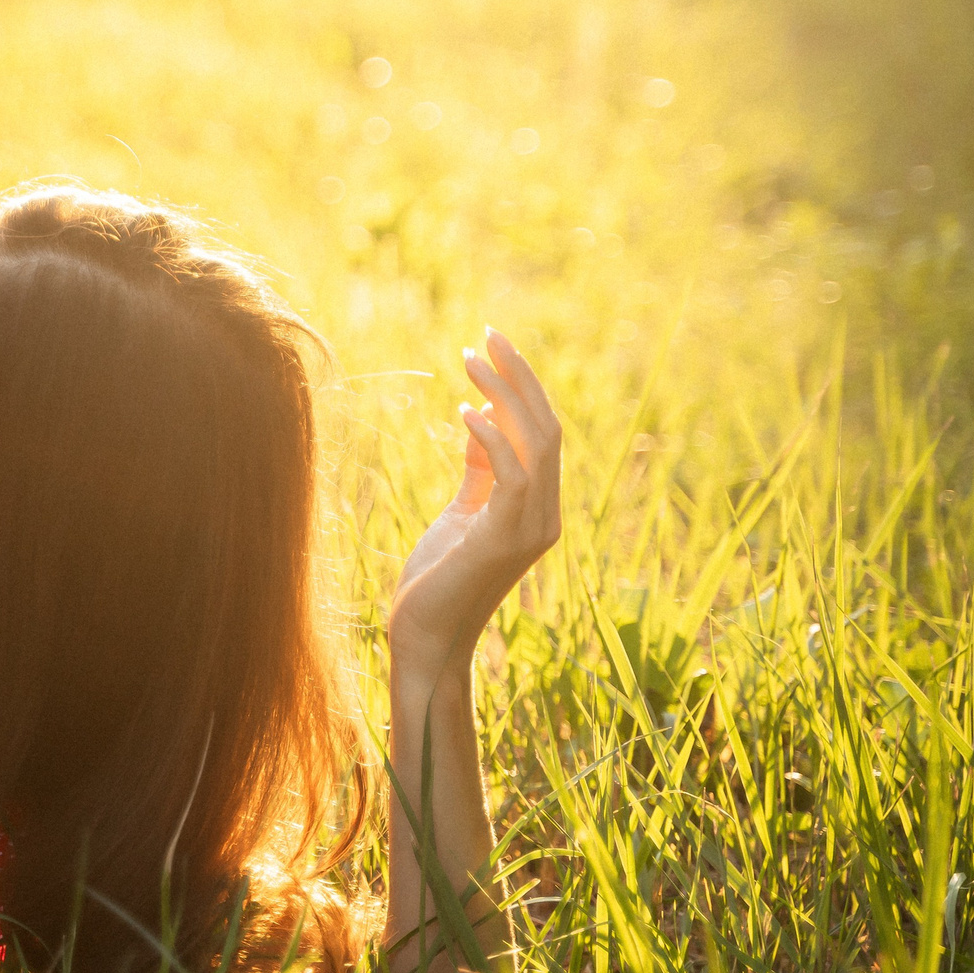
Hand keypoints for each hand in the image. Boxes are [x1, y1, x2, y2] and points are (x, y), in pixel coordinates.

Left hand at [388, 329, 563, 676]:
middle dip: (519, 377)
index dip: (521, 386)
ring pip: (537, 443)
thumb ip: (478, 472)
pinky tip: (462, 412)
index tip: (489, 347)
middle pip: (547, 428)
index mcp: (538, 507)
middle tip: (487, 334)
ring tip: (469, 359)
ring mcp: (532, 528)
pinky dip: (491, 438)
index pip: (542, 433)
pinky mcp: (505, 538)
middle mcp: (546, 516)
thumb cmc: (437, 578)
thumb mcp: (461, 513)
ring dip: (503, 396)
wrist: (426, 637)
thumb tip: (476, 421)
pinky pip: (512, 475)